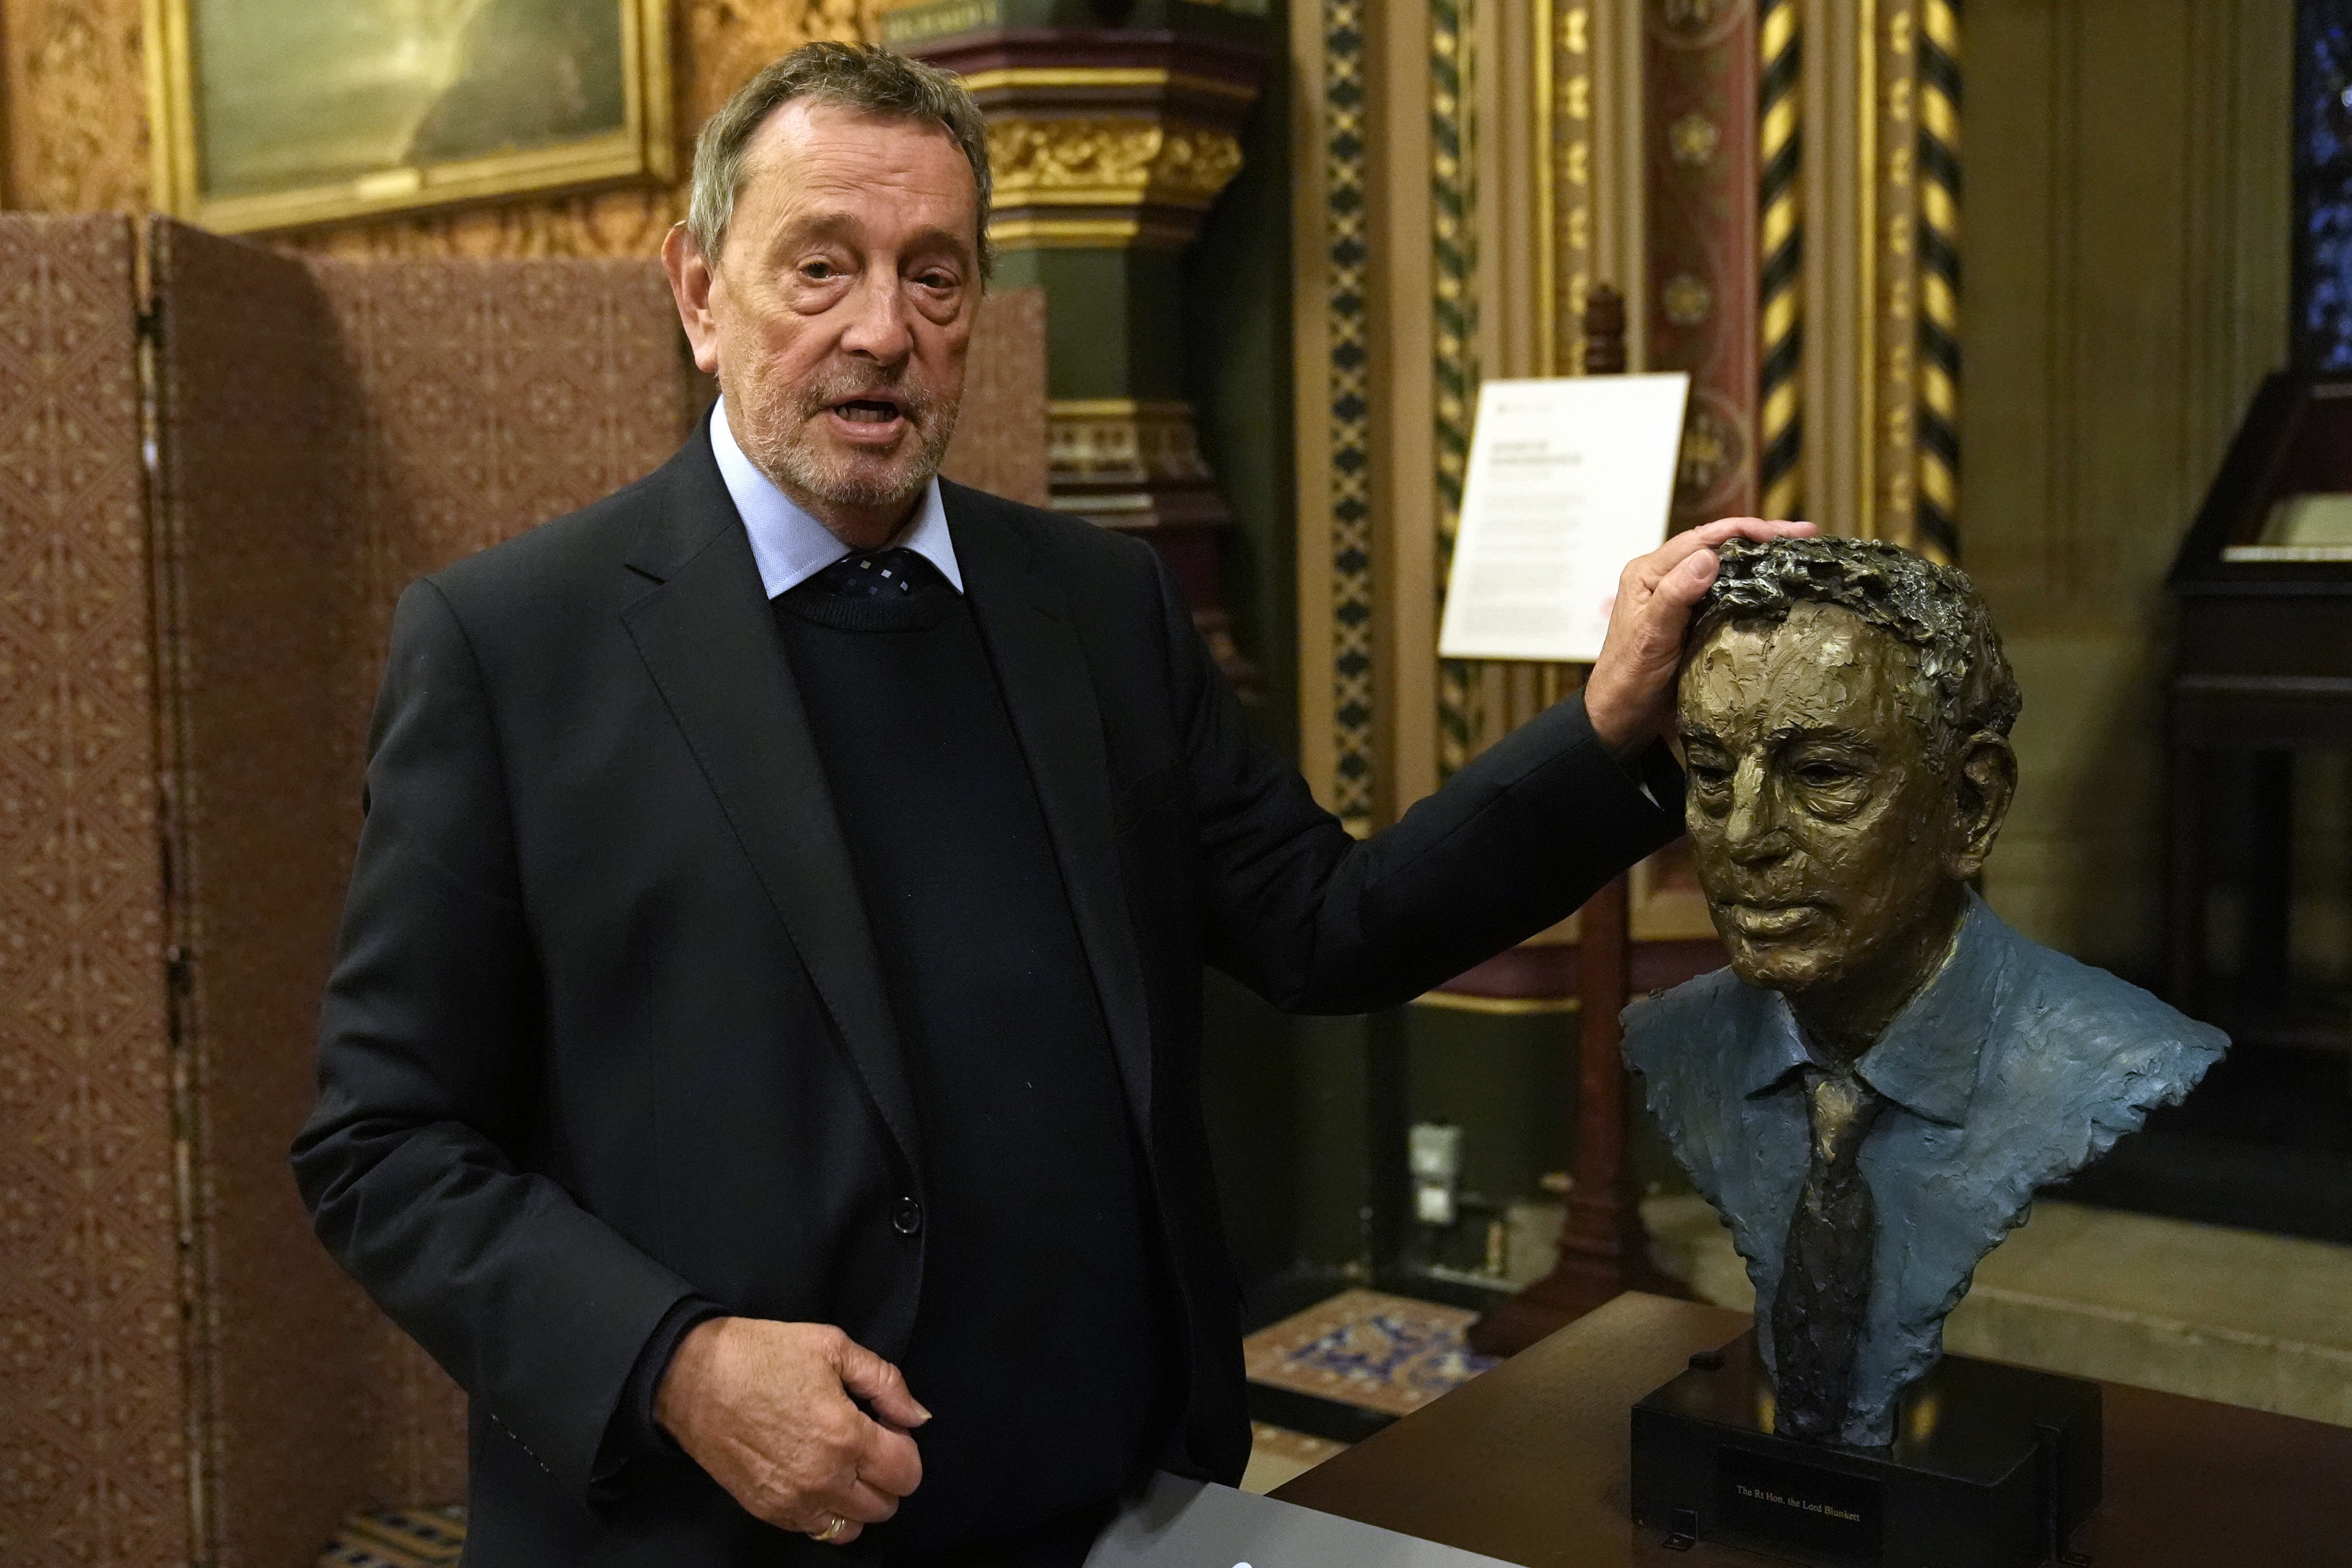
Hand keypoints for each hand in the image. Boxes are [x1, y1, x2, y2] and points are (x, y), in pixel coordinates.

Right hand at [655, 1317, 928, 1545]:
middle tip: (866, 1443)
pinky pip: (817, 1531)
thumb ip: (886, 1383)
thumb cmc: (762, 1354)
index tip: (886, 1425)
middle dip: (887, 1475)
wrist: (691, 1377)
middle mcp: (823, 1479)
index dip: (905, 1445)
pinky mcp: (768, 1511)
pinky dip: (827, 1512)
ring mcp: (793, 1502)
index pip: (907, 1472)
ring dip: (859, 1499)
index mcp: (845, 1436)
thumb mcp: (833, 1346)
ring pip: (854, 1526)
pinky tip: (815, 1477)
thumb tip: (917, 1416)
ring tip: (842, 1464)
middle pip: (886, 1504)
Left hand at [1582, 517, 1817, 756]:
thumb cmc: (1629, 678)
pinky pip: (1727, 591)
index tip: (1787, 532)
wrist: (1623, 717)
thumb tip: (1710, 557)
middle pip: (1719, 544)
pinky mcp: (1693, 617)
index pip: (1703, 537)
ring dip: (1761, 557)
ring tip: (1802, 553)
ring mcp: (1680, 596)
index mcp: (1649, 572)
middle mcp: (1664, 576)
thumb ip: (1675, 595)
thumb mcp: (1651, 636)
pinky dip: (1754, 583)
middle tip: (1808, 535)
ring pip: (1726, 566)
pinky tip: (1778, 584)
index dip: (1747, 530)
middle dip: (1762, 537)